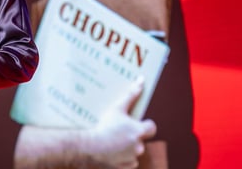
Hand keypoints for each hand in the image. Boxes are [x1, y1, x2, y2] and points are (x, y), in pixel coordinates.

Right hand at [14, 80, 156, 168]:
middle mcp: (139, 145)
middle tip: (120, 131)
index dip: (145, 124)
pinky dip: (122, 157)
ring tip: (114, 140)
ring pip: (134, 151)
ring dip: (128, 146)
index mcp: (139, 131)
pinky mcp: (124, 166)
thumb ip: (131, 95)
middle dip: (133, 135)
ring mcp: (132, 157)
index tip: (136, 123)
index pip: (152, 127)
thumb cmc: (104, 126)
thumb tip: (141, 81)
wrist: (90, 146)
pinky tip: (112, 151)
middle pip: (141, 139)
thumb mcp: (117, 108)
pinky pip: (128, 161)